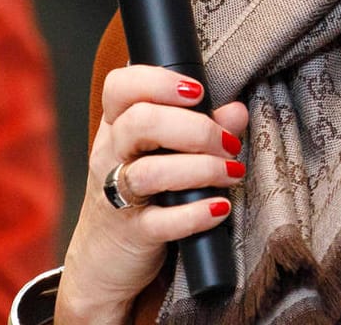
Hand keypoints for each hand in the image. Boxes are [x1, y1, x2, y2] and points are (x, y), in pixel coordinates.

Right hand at [55, 66, 248, 323]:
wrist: (103, 259)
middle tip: (227, 143)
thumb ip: (199, 130)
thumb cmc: (138, 196)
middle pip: (140, 123)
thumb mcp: (158, 157)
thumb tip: (237, 110)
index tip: (197, 92)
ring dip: (201, 169)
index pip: (120, 87)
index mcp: (115, 128)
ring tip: (231, 173)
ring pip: (149, 172)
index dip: (159, 81)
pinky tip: (219, 208)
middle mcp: (110, 156)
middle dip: (194, 128)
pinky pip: (161, 222)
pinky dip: (195, 214)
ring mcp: (116, 196)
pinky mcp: (132, 233)